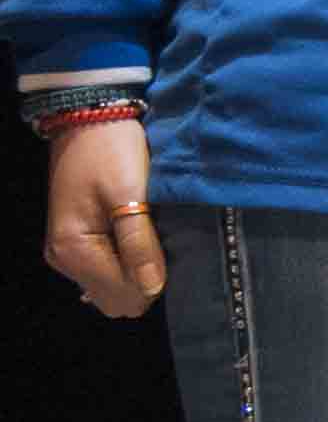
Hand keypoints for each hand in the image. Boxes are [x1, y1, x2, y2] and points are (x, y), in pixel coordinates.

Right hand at [39, 120, 161, 317]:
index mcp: (74, 251)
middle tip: (164, 243)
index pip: (124, 297)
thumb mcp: (130, 194)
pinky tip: (142, 236)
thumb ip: (139, 243)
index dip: (153, 281)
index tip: (169, 250)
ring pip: (115, 287)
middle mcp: (65, 260)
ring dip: (140, 270)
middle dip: (147, 279)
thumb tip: (152, 288)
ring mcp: (69, 253)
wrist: (90, 122)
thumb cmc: (111, 152)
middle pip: (119, 299)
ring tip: (154, 235)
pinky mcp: (79, 243)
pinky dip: (130, 261)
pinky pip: (110, 270)